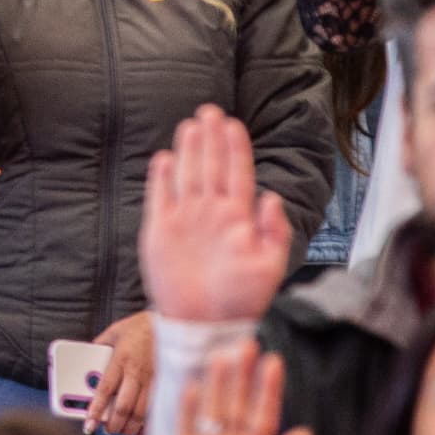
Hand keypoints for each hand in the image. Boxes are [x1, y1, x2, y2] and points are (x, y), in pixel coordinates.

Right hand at [141, 102, 302, 326]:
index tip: (233, 124)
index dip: (235, 148)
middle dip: (211, 138)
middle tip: (210, 110)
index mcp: (238, 218)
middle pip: (211, 166)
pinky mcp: (160, 231)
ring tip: (190, 125)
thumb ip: (275, 232)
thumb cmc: (240, 299)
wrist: (204, 323)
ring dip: (188, 150)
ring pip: (187, 175)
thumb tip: (273, 197)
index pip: (237, 173)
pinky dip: (160, 178)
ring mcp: (186, 220)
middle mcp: (211, 213)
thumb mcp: (270, 267)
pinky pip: (159, 197)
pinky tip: (164, 158)